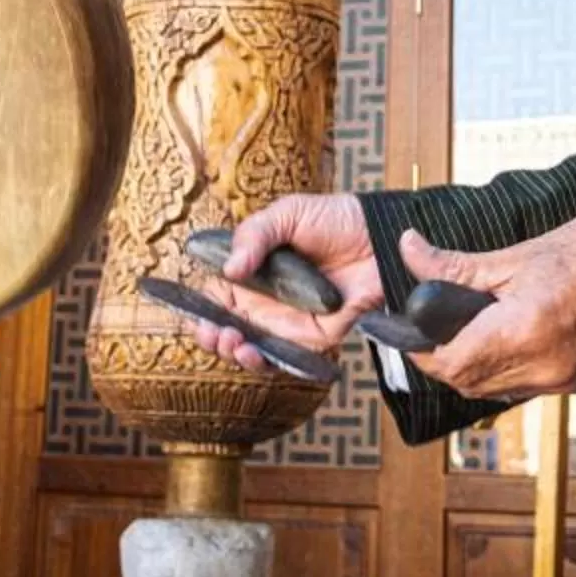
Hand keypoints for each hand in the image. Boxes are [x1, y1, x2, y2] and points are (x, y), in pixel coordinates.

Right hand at [176, 192, 382, 375]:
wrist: (380, 234)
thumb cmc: (333, 219)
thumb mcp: (286, 214)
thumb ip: (254, 236)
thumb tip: (230, 269)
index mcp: (251, 274)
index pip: (215, 300)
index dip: (200, 313)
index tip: (195, 317)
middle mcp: (264, 303)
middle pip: (228, 331)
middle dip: (214, 339)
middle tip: (217, 334)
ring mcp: (288, 323)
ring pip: (252, 350)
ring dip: (237, 354)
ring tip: (235, 343)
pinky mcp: (314, 338)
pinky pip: (287, 359)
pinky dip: (268, 362)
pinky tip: (257, 353)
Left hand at [404, 213, 575, 403]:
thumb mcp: (516, 255)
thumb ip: (456, 265)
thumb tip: (409, 252)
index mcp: (526, 329)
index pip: (452, 363)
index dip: (422, 350)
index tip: (410, 329)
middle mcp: (544, 366)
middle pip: (467, 384)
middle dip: (442, 359)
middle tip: (433, 325)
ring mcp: (563, 380)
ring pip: (491, 391)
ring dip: (470, 367)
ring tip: (468, 327)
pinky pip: (520, 388)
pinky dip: (500, 370)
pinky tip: (502, 338)